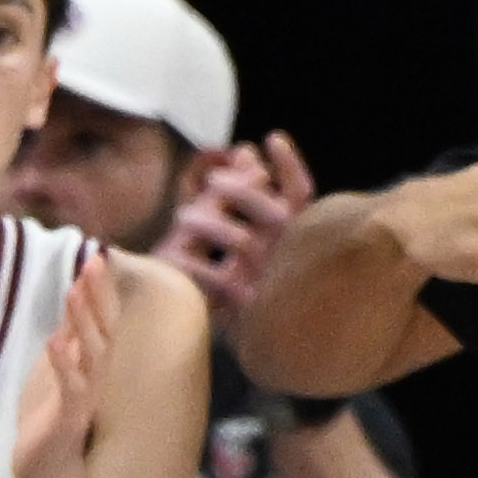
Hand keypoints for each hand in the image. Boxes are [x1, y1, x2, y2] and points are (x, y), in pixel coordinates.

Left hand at [12, 257, 115, 477]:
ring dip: (85, 322)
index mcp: (89, 365)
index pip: (99, 320)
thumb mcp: (57, 369)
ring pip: (92, 355)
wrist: (44, 471)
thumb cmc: (49, 421)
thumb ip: (68, 337)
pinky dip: (65, 364)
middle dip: (99, 296)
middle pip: (103, 330)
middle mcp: (93, 377)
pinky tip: (56, 341)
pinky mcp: (68, 419)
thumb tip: (76, 297)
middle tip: (96, 260)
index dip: (99, 290)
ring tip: (76, 290)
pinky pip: (71, 389)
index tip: (95, 255)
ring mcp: (83, 398)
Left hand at [157, 133, 316, 319]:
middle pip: (272, 212)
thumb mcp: (241, 230)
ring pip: (242, 242)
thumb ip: (242, 189)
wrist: (247, 339)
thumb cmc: (245, 274)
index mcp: (295, 236)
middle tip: (211, 179)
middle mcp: (288, 254)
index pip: (303, 195)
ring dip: (209, 224)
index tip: (271, 139)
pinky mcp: (248, 305)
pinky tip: (175, 256)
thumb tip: (242, 147)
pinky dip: (196, 266)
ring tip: (181, 216)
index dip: (290, 166)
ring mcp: (269, 278)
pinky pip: (220, 281)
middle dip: (240, 190)